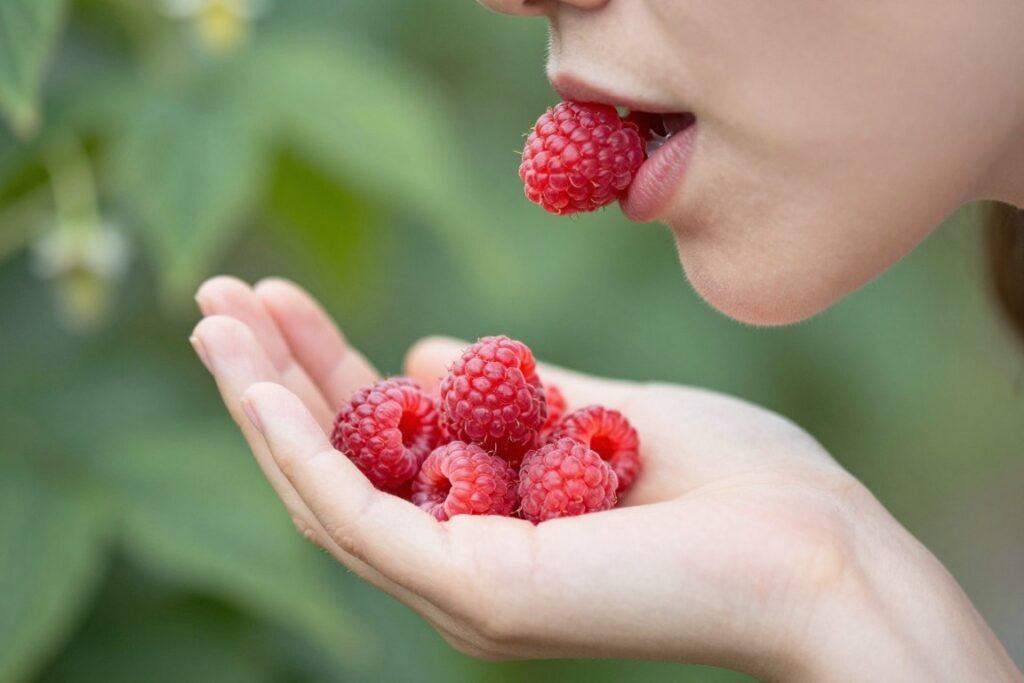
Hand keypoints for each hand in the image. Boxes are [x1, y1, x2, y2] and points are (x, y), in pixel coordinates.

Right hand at [191, 276, 1021, 682]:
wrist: (824, 551)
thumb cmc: (736, 486)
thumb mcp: (601, 409)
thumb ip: (511, 390)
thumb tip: (423, 356)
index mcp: (494, 523)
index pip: (384, 445)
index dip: (323, 371)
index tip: (283, 302)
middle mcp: (462, 564)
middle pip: (339, 468)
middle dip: (274, 380)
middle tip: (219, 303)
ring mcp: (463, 586)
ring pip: (329, 492)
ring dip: (264, 403)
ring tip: (215, 323)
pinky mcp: (475, 591)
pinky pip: (361, 515)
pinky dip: (300, 449)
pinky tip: (256, 382)